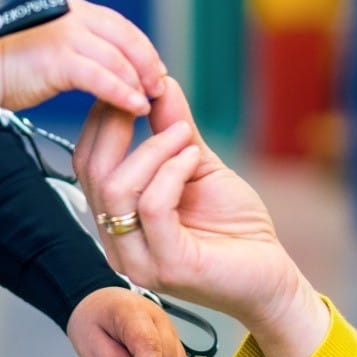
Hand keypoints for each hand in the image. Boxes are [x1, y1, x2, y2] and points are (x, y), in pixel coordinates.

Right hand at [0, 0, 165, 115]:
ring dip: (137, 83)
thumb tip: (123, 66)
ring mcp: (65, 36)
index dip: (144, 50)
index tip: (156, 72)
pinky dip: (120, 92)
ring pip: (116, 59)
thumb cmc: (19, 65)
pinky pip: (99, 77)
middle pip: (127, 39)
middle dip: (147, 65)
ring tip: (147, 102)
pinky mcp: (57, 59)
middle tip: (158, 88)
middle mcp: (74, 17)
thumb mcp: (60, 47)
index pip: (123, 28)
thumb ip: (88, 48)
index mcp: (77, 12)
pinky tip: (133, 106)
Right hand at [74, 79, 330, 356]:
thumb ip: (174, 129)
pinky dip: (172, 172)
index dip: (102, 119)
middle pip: (91, 173)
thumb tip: (160, 82)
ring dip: (151, 149)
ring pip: (116, 190)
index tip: (132, 85)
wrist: (269, 275)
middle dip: (116, 125)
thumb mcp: (197, 165)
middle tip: (148, 97)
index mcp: (118, 218)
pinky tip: (193, 158)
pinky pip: (153, 207)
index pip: (87, 162)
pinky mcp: (169, 268)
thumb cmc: (235, 225)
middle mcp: (118, 241)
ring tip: (185, 134)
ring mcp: (140, 260)